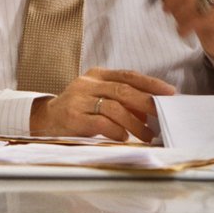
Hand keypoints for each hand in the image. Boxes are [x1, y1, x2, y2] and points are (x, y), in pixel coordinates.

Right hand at [29, 68, 174, 141]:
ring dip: (134, 123)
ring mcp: (79, 100)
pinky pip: (100, 123)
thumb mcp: (98, 97)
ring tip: (147, 134)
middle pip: (123, 90)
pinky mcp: (72, 117)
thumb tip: (150, 109)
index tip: (169, 92)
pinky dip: (116, 130)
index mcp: (97, 75)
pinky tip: (124, 137)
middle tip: (161, 115)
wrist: (44, 119)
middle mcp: (88, 84)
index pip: (128, 75)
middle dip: (146, 103)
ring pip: (114, 107)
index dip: (151, 83)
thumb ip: (120, 99)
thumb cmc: (79, 108)